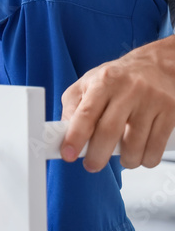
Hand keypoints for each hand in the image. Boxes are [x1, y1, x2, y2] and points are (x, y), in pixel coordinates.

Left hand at [60, 35, 174, 171]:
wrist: (158, 65)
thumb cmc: (119, 78)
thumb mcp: (89, 83)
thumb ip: (74, 106)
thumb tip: (64, 132)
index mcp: (103, 82)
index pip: (86, 113)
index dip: (75, 137)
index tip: (68, 154)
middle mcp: (127, 91)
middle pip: (109, 131)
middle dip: (97, 156)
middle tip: (92, 165)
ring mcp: (150, 102)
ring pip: (135, 144)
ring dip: (126, 160)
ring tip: (121, 159)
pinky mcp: (169, 113)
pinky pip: (156, 146)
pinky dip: (146, 159)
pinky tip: (140, 156)